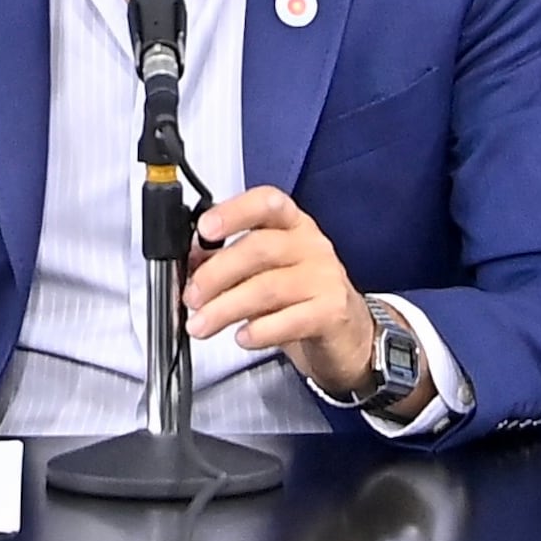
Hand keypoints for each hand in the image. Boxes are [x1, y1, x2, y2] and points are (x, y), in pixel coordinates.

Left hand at [185, 186, 378, 396]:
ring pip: (268, 287)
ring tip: (202, 324)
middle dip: (216, 274)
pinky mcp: (332, 312)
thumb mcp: (264, 271)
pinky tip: (242, 337)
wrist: (348, 333)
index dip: (233, 212)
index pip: (266, 203)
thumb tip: (191, 262)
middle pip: (258, 248)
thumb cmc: (300, 296)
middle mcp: (311, 244)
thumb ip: (229, 261)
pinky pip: (290, 320)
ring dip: (226, 308)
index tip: (204, 229)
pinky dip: (260, 330)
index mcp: (291, 224)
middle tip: (191, 297)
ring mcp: (325, 277)